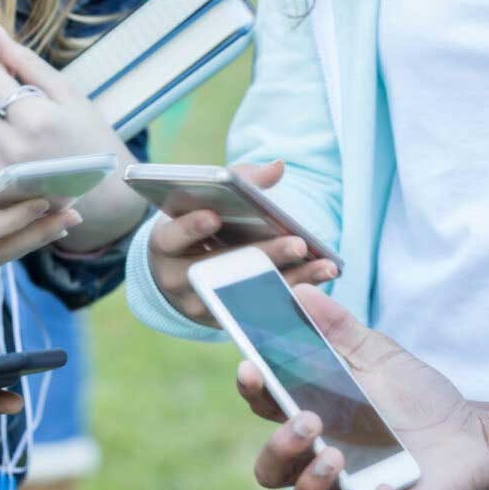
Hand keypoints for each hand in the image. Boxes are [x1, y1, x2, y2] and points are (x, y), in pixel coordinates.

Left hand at [0, 26, 149, 251]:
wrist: (105, 194)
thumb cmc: (91, 137)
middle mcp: (13, 145)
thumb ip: (28, 63)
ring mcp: (2, 170)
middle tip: (20, 105)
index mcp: (34, 117)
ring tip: (24, 133)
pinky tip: (18, 155)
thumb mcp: (68, 95)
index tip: (19, 82)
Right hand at [147, 160, 338, 325]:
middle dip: (261, 257)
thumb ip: (238, 180)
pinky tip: (318, 282)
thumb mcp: (207, 202)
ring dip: (288, 281)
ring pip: (244, 296)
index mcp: (165, 245)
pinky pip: (258, 313)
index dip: (191, 227)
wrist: (178, 274)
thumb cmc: (196, 227)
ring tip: (324, 266)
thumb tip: (278, 167)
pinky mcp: (222, 322)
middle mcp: (176, 280)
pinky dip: (290, 298)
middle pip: (218, 271)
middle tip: (297, 243)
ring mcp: (198, 306)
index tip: (214, 216)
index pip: (173, 237)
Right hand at [241, 286, 488, 489]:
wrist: (477, 437)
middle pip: (270, 468)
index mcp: (311, 417)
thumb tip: (303, 292)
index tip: (252, 367)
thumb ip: (340, 329)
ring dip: (310, 485)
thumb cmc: (419, 397)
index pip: (264, 409)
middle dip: (278, 447)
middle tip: (308, 421)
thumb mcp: (380, 355)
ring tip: (336, 457)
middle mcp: (319, 460)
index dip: (251, 391)